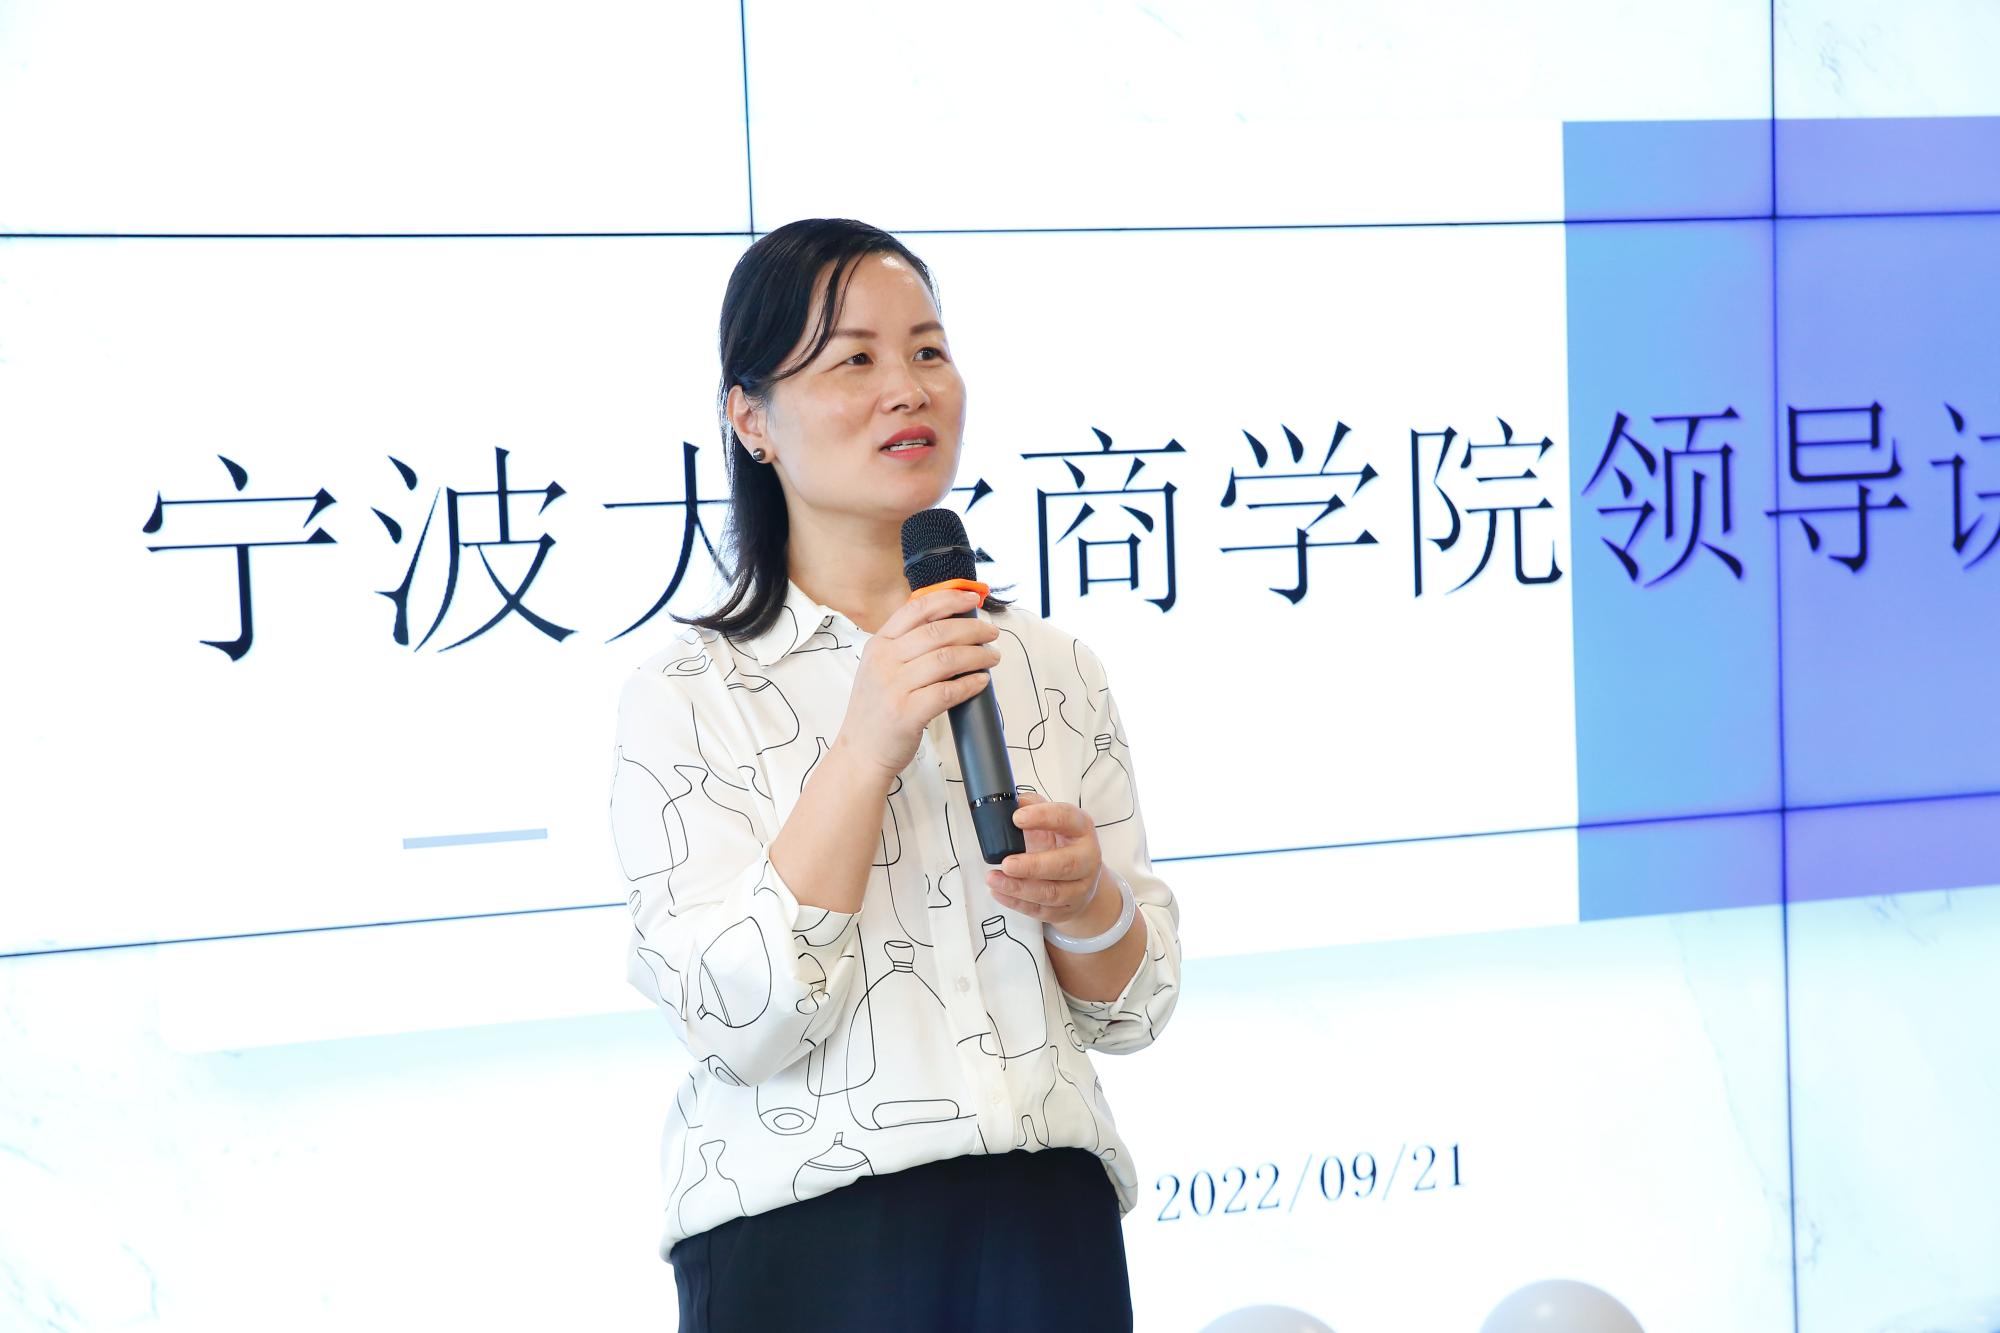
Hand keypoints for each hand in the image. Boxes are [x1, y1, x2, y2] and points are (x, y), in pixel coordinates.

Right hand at [834, 587, 1000, 780]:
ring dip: (977, 655)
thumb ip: (905, 646)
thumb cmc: (876, 711)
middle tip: (991, 635)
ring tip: (992, 657)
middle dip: (972, 629)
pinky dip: (970, 684)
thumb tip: (951, 627)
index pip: (917, 609)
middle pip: (938, 632)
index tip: (972, 599)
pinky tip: (981, 682)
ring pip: (947, 659)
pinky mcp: (907, 713)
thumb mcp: (879, 669)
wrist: (859, 753)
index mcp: (878, 644)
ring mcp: (894, 687)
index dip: (949, 599)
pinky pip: (947, 692)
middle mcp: (884, 661)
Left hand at [985, 790, 1107, 927]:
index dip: (1043, 817)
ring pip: (1053, 893)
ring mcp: (1080, 888)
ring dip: (1020, 888)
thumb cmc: (1062, 844)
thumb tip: (1013, 801)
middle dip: (1034, 865)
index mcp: (1082, 829)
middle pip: (1065, 865)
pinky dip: (1018, 903)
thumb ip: (1034, 807)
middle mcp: (1087, 859)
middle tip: (1006, 863)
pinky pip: (1042, 910)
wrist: (1082, 879)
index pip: (1067, 819)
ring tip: (993, 878)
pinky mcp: (1067, 910)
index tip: (1017, 818)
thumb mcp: (1053, 821)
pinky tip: (999, 892)